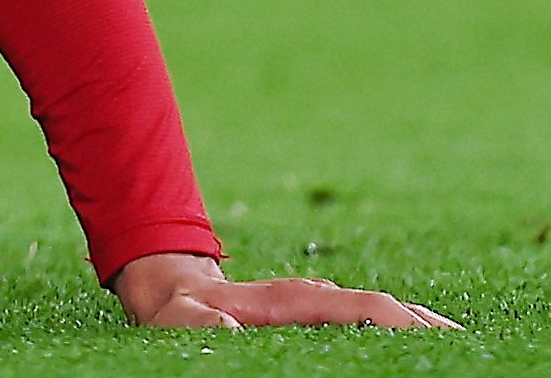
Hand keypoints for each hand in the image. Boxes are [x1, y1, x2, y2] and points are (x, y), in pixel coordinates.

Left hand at [111, 252, 456, 329]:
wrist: (170, 290)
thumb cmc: (177, 312)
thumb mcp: (181, 320)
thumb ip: (201, 323)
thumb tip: (225, 327)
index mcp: (287, 299)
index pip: (354, 305)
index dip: (392, 318)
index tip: (428, 333)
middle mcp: (311, 298)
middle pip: (379, 307)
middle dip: (421, 324)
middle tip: (465, 345)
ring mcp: (316, 306)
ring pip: (377, 313)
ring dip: (416, 327)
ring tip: (458, 346)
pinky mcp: (315, 317)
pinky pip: (364, 321)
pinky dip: (395, 328)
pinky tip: (420, 343)